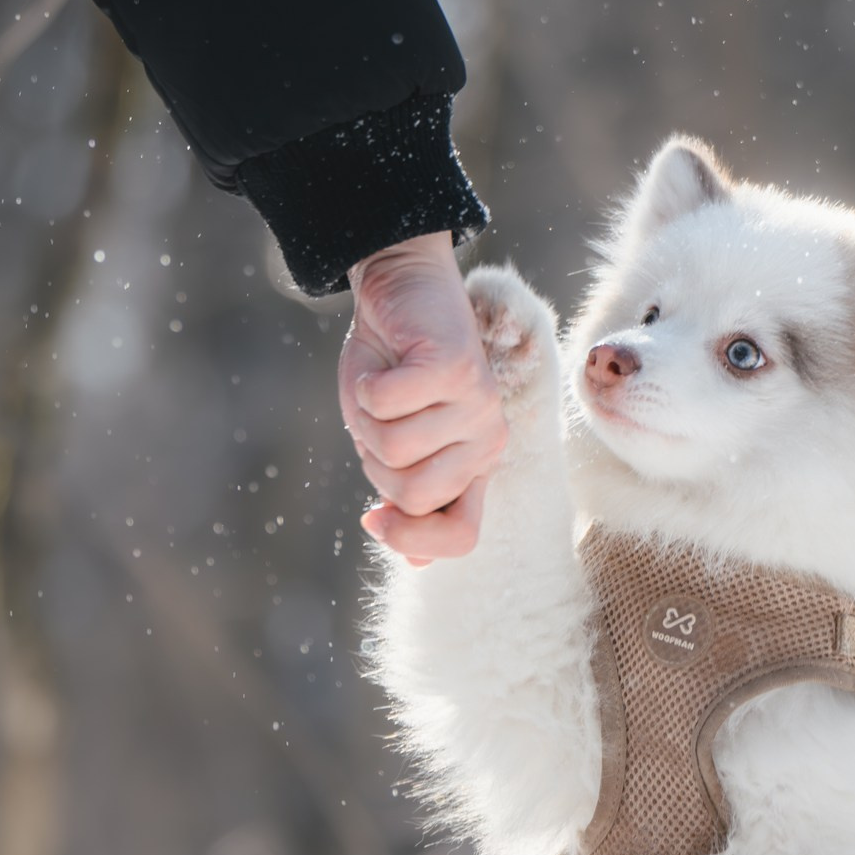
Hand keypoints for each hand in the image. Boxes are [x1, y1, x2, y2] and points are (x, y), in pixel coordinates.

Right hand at [339, 232, 505, 565]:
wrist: (401, 288)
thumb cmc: (393, 369)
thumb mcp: (390, 442)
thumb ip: (405, 498)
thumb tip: (415, 565)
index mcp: (476, 467)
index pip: (461, 539)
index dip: (410, 540)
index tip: (372, 516)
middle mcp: (488, 441)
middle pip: (410, 493)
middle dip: (374, 457)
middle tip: (383, 416)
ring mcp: (479, 405)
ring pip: (393, 448)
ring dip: (367, 416)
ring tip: (387, 385)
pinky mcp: (458, 368)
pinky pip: (386, 405)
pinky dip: (366, 386)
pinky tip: (386, 363)